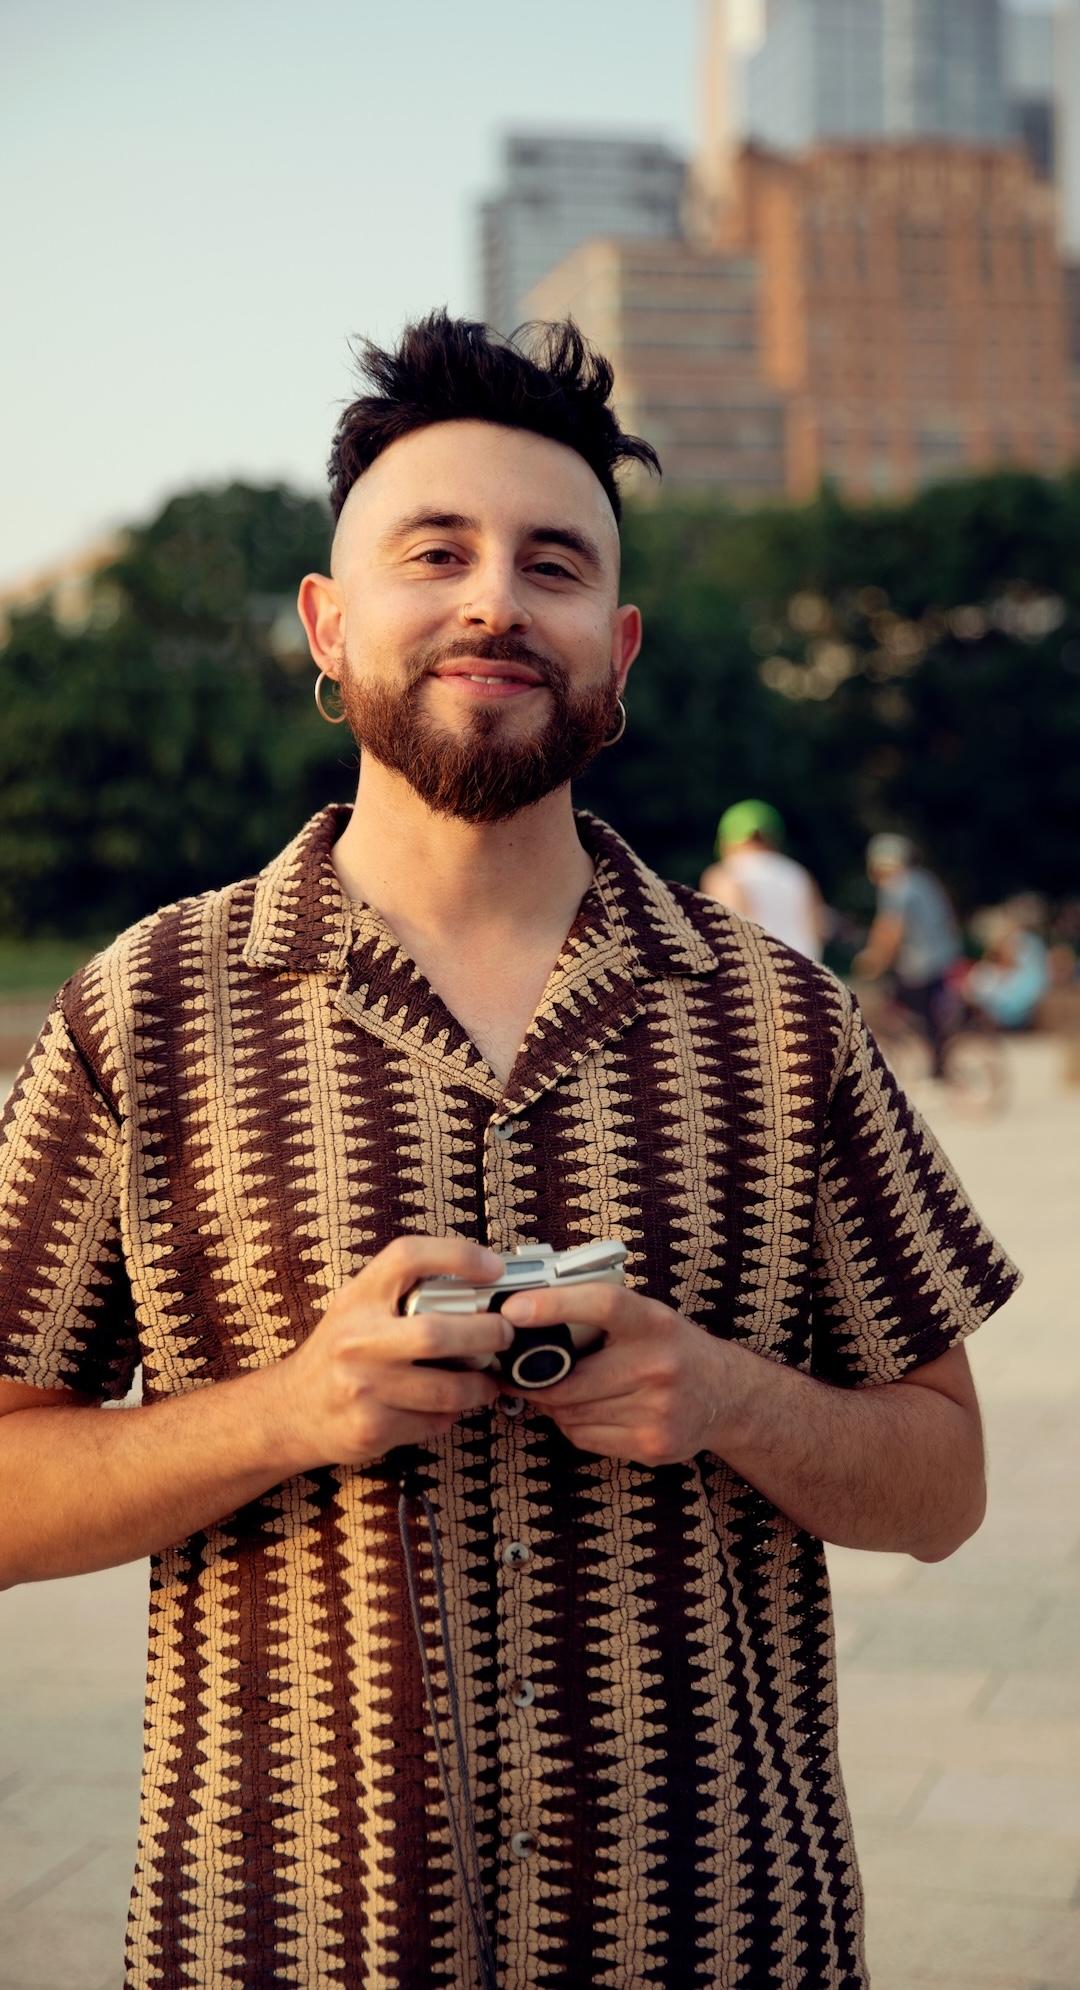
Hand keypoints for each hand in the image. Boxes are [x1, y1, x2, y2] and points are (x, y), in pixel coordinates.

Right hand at [273, 1236, 508, 1469]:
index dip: (458, 1256)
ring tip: (487, 1379)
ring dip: (479, 1385)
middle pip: (437, 1333)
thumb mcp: (358, 1306)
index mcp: (358, 1297)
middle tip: (505, 1334)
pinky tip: (449, 1406)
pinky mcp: (371, 1428)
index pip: (407, 1258)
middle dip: (486, 1334)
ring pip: (446, 1388)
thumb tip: (481, 1287)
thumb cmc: (339, 1351)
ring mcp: (362, 1387)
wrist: (290, 1410)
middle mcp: (356, 1339)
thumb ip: (404, 1294)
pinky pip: (433, 1421)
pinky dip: (451, 1415)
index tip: (494, 1268)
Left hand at [500, 1281, 731, 1466]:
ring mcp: (658, 1410)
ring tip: (555, 1391)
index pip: (601, 1304)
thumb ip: (598, 1313)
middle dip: (532, 1381)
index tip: (513, 1310)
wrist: (726, 1394)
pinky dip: (571, 1426)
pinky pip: (585, 1438)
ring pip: (571, 1414)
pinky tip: (583, 1412)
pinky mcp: (653, 1444)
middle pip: (570, 1380)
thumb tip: (526, 1314)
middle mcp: (659, 1366)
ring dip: (551, 1405)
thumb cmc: (671, 1347)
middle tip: (515, 1372)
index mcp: (653, 1323)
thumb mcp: (646, 1316)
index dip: (554, 1305)